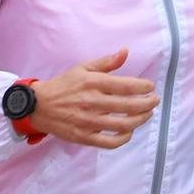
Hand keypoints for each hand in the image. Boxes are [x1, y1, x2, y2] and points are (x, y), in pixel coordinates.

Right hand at [31, 48, 159, 148]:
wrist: (39, 106)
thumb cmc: (64, 85)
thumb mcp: (83, 68)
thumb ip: (106, 62)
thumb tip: (125, 51)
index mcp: (92, 83)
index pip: (125, 86)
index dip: (143, 87)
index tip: (151, 87)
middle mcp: (92, 102)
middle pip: (128, 106)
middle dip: (147, 104)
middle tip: (155, 101)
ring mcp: (88, 122)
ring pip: (123, 125)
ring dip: (140, 120)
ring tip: (147, 114)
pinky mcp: (84, 137)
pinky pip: (110, 142)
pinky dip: (124, 138)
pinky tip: (130, 131)